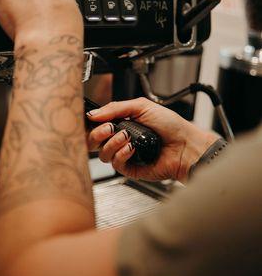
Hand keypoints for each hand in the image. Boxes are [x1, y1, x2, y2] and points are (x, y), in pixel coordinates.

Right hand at [87, 97, 218, 181]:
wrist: (185, 144)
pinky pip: (115, 164)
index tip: (94, 119)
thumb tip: (93, 113)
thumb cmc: (170, 125)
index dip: (92, 124)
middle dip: (97, 134)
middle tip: (110, 128)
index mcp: (122, 123)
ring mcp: (125, 155)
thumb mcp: (142, 106)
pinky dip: (121, 154)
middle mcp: (121, 139)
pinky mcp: (131, 169)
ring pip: (102, 154)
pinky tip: (132, 149)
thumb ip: (115, 108)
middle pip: (94, 142)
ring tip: (127, 137)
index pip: (97, 125)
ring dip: (112, 143)